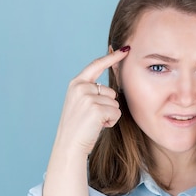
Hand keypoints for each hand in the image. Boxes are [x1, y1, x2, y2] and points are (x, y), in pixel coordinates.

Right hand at [42, 47, 129, 195]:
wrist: (69, 145)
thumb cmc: (78, 127)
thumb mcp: (81, 103)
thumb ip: (92, 91)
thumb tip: (112, 87)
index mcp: (76, 83)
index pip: (96, 65)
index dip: (112, 57)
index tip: (125, 49)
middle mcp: (81, 87)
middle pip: (111, 91)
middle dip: (107, 106)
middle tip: (92, 118)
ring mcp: (88, 97)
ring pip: (115, 103)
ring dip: (109, 115)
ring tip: (94, 122)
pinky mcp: (97, 109)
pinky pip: (116, 112)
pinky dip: (111, 122)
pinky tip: (98, 126)